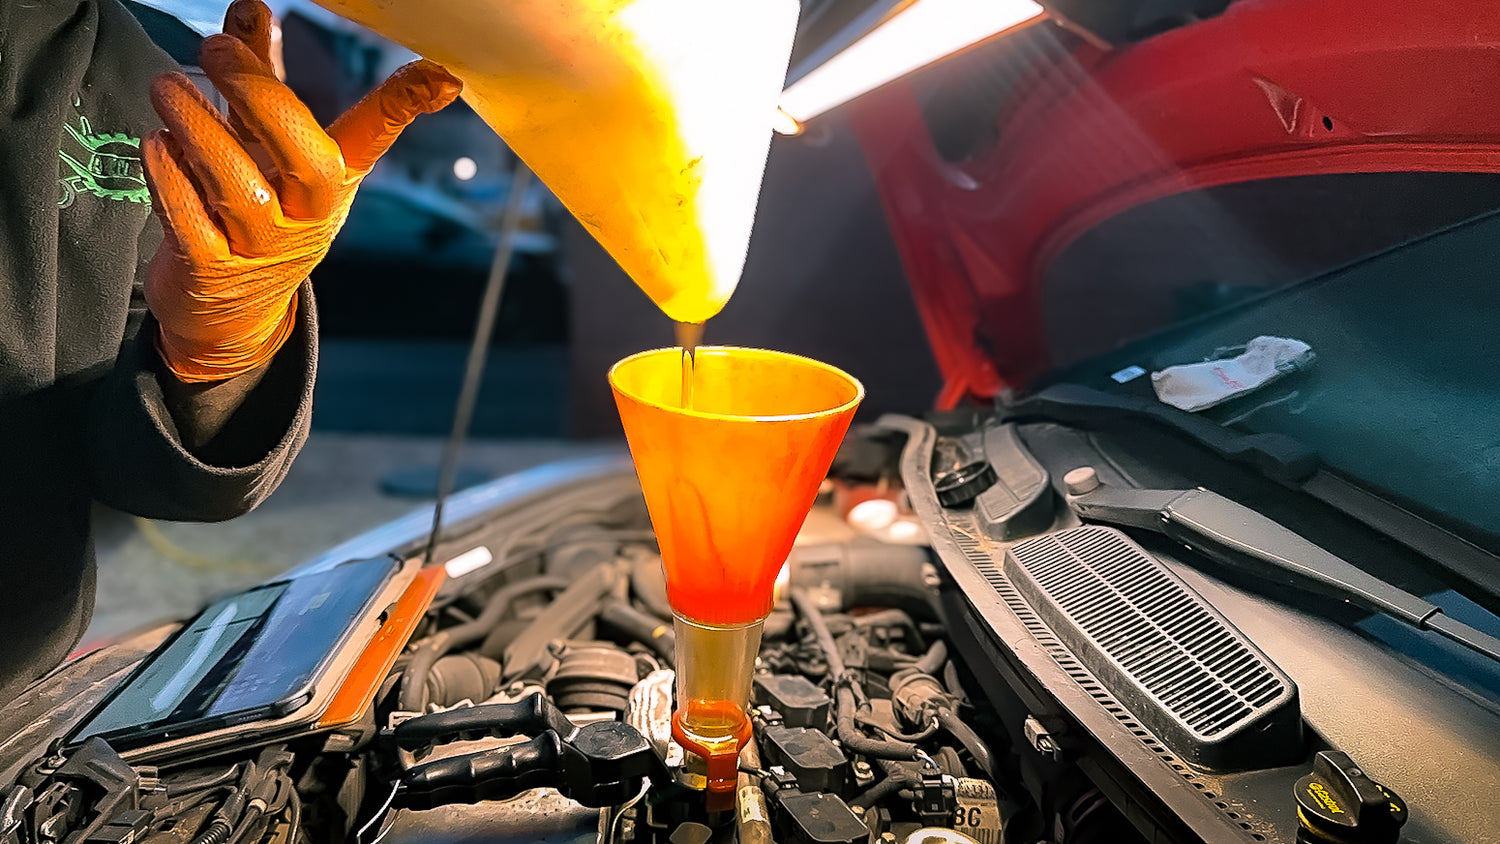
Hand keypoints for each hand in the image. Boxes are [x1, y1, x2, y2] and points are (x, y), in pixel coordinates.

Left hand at [143, 0, 460, 381]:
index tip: (441, 76)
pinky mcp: (212, 268)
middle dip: (260, 95)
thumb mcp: (268, 147)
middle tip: (215, 50)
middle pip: (306, 157)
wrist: (231, 313)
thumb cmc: (256, 208)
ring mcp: (263, 245)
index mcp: (334, 179)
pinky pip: (189, 216)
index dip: (405, 105)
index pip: (374, 137)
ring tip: (167, 86)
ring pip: (239, 183)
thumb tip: (250, 7)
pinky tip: (158, 143)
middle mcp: (308, 215)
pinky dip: (169, 173)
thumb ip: (260, 77)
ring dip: (198, 126)